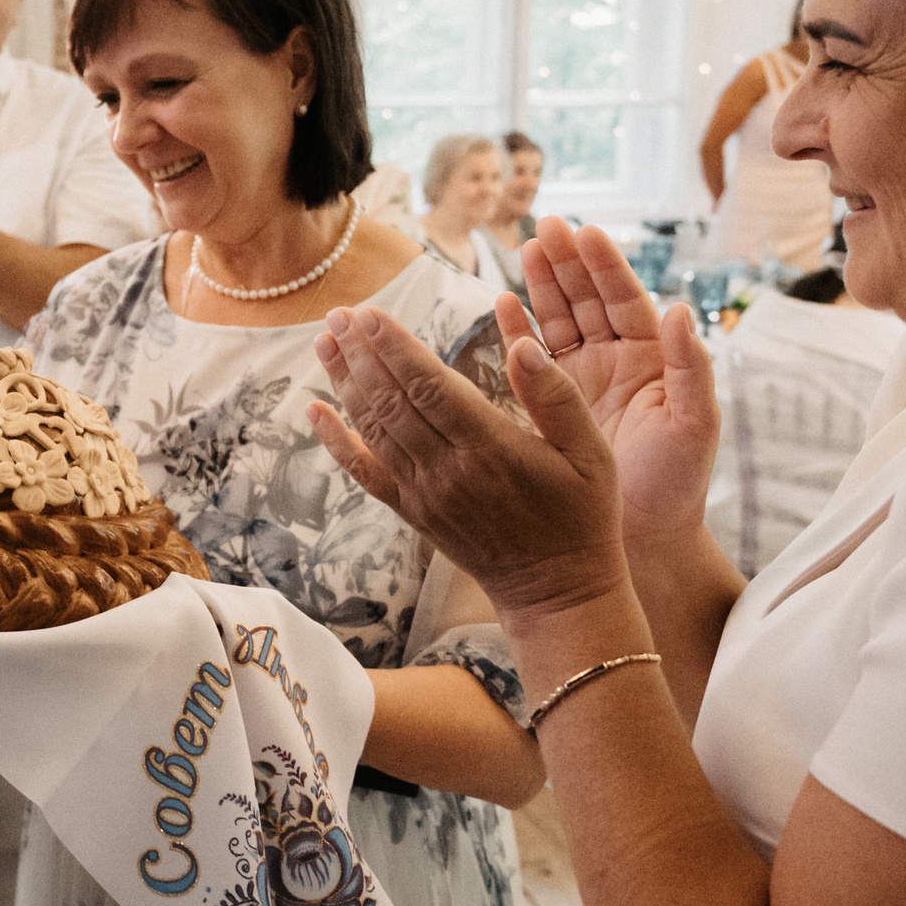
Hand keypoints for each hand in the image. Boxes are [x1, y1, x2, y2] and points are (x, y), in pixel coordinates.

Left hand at [305, 305, 627, 623]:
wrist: (556, 592)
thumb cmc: (582, 516)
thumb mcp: (591, 451)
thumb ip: (555, 393)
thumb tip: (523, 342)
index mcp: (491, 447)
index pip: (430, 386)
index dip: (395, 347)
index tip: (370, 313)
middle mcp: (447, 470)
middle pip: (392, 400)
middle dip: (361, 353)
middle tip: (340, 313)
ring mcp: (424, 493)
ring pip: (372, 428)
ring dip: (345, 383)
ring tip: (325, 341)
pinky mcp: (411, 512)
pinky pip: (364, 472)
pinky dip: (335, 440)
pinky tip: (314, 409)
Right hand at [502, 217, 719, 542]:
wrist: (642, 539)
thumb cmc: (676, 485)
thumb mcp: (694, 425)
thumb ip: (691, 368)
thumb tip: (681, 310)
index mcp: (652, 360)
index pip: (625, 300)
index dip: (605, 266)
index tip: (585, 232)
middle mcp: (615, 362)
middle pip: (587, 299)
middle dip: (567, 262)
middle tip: (545, 227)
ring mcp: (581, 380)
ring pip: (557, 319)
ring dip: (541, 284)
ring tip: (524, 249)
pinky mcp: (551, 403)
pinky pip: (531, 356)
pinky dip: (517, 329)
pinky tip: (502, 302)